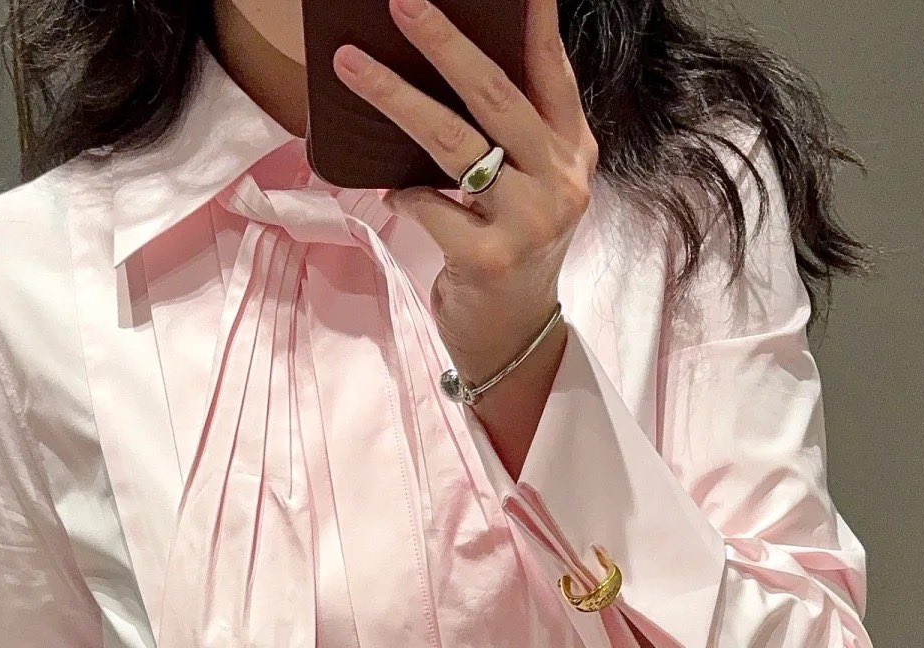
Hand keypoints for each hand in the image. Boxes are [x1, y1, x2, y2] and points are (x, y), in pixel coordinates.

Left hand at [333, 0, 598, 385]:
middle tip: (402, 2)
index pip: (552, 72)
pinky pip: (430, 206)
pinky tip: (393, 191)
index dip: (536, 22)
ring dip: (397, 98)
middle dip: (445, 43)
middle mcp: (559, 181)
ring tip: (352, 64)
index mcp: (572, 151)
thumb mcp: (530, 186)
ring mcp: (529, 221)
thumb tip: (449, 63)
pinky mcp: (490, 259)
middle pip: (496, 95)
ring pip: (455, 143)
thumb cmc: (510, 248)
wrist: (515, 338)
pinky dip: (405, 194)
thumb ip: (512, 134)